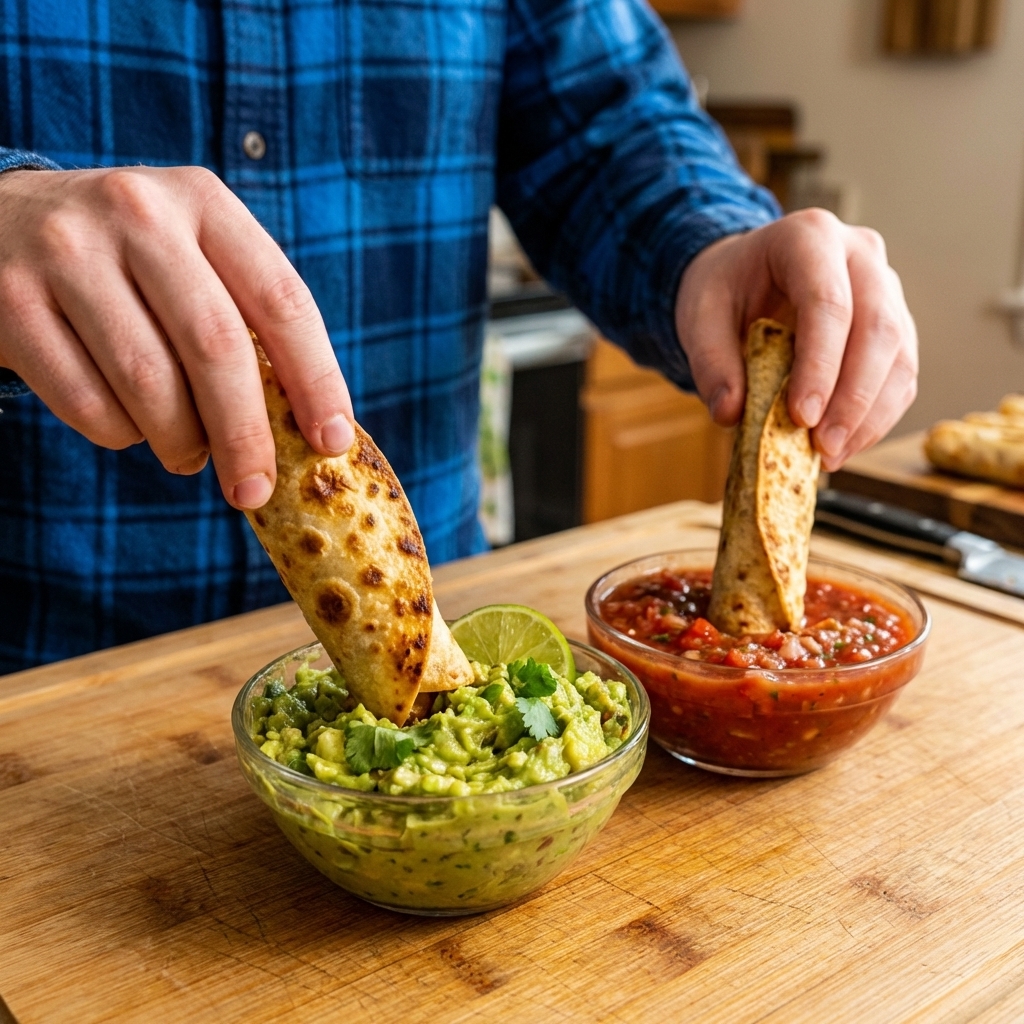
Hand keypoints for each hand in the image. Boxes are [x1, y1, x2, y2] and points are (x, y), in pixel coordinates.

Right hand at [0, 166, 353, 507]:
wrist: (0, 220)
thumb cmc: (131, 263)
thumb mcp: (193, 257)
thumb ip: (247, 319)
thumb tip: (308, 428)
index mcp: (204, 202)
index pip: (282, 300)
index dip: (316, 379)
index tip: (330, 441)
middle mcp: (138, 213)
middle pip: (216, 346)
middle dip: (245, 434)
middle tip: (254, 490)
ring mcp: (67, 252)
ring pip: (149, 382)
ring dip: (180, 441)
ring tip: (189, 454)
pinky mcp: (11, 300)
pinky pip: (86, 402)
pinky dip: (120, 434)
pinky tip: (129, 426)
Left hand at [675, 208, 917, 471]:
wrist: (744, 275)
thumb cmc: (724, 290)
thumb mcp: (699, 317)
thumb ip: (711, 363)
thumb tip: (730, 414)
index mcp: (809, 238)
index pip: (828, 302)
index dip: (821, 364)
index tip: (802, 416)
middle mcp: (861, 256)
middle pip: (877, 328)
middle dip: (853, 397)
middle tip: (822, 446)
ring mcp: (886, 289)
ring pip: (899, 355)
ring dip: (869, 415)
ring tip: (830, 455)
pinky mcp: (895, 327)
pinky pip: (900, 376)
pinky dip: (875, 418)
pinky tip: (843, 447)